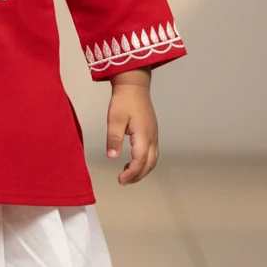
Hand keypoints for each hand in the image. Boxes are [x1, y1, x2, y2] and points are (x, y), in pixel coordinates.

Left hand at [106, 69, 158, 184]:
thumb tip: (112, 157)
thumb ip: (113, 139)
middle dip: (137, 176)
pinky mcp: (152, 132)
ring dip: (142, 170)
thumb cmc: (124, 100)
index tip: (120, 179)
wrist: (134, 85)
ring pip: (153, 159)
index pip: (140, 161)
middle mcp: (152, 137)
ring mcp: (154, 135)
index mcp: (143, 135)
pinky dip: (144, 162)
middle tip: (123, 181)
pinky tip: (132, 162)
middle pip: (149, 164)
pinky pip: (152, 153)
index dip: (131, 173)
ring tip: (127, 174)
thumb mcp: (114, 119)